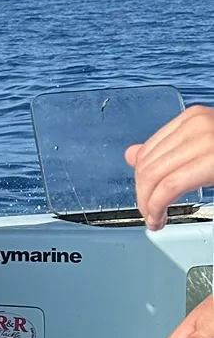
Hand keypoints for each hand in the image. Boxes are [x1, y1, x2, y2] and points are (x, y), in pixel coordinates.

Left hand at [124, 105, 213, 230]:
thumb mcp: (201, 147)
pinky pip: (169, 186)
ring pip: (153, 177)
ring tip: (154, 219)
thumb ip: (168, 151)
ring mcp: (206, 139)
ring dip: (147, 204)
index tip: (145, 197)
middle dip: (142, 196)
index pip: (147, 151)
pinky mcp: (213, 159)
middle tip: (149, 214)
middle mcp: (197, 124)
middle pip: (146, 165)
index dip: (140, 180)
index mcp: (193, 118)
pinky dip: (157, 206)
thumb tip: (131, 154)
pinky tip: (160, 218)